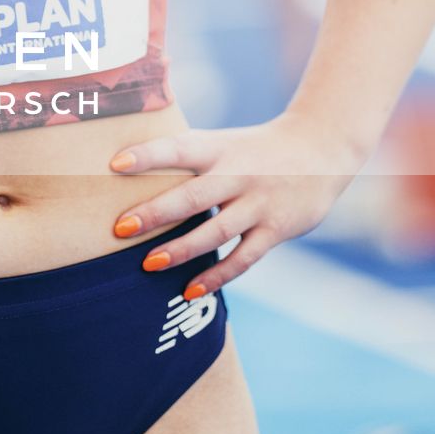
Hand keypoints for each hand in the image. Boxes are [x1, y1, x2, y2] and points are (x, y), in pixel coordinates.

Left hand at [108, 111, 361, 298]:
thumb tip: (126, 173)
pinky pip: (243, 257)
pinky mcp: (276, 229)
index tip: (115, 165)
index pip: (179, 148)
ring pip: (217, 231)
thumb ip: (187, 158)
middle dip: (157, 213)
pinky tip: (190, 291)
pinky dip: (218, 276)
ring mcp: (259, 203)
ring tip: (149, 264)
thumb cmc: (254, 149)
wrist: (320, 149)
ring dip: (182, 249)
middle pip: (194, 195)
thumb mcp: (222, 142)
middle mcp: (238, 174)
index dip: (147, 155)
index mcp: (219, 148)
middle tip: (121, 228)